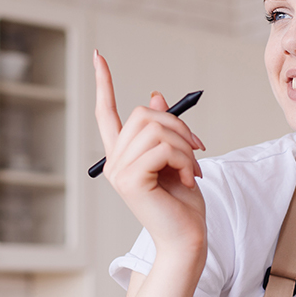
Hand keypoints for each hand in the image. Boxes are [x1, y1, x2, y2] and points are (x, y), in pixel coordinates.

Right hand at [93, 51, 206, 254]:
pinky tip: (191, 179)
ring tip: (195, 170)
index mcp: (122, 157)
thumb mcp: (177, 159)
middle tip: (198, 150)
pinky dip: (185, 160)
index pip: (106, 113)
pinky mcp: (131, 181)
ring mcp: (119, 172)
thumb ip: (164, 131)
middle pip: (143, 115)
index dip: (104, 84)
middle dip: (177, 125)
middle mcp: (114, 163)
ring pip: (157, 130)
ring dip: (185, 147)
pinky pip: (163, 149)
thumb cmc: (183, 205)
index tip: (97, 56)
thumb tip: (155, 96)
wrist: (187, 239)